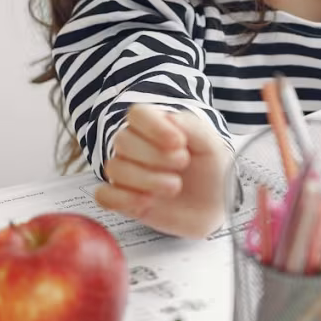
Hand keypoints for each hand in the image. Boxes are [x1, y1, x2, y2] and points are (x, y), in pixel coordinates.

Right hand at [95, 105, 231, 238]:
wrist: (217, 205)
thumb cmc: (212, 170)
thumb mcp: (212, 146)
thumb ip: (192, 128)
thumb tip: (168, 118)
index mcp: (157, 127)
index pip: (137, 114)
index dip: (154, 127)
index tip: (179, 142)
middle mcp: (137, 148)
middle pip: (122, 140)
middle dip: (154, 155)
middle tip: (183, 163)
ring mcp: (128, 174)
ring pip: (115, 168)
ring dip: (145, 179)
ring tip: (174, 186)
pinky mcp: (123, 200)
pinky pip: (104, 196)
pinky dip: (122, 199)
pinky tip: (148, 202)